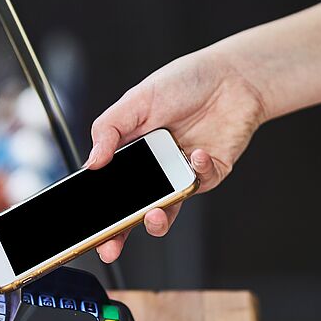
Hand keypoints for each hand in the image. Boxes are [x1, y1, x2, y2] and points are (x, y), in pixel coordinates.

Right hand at [86, 48, 267, 261]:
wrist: (231, 75)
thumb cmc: (183, 83)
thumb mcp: (136, 100)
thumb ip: (109, 130)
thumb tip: (92, 163)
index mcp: (133, 153)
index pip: (112, 190)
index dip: (101, 213)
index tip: (89, 232)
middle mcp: (157, 169)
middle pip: (135, 210)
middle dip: (122, 233)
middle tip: (110, 245)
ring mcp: (182, 174)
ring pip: (169, 209)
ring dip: (159, 218)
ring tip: (153, 214)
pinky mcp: (210, 173)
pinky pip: (201, 182)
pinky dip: (197, 170)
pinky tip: (195, 152)